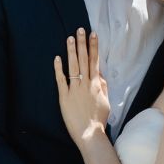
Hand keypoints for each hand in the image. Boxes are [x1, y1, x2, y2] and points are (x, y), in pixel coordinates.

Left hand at [53, 29, 110, 144]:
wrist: (89, 133)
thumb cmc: (99, 119)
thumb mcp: (106, 101)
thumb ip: (103, 87)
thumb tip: (100, 75)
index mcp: (97, 84)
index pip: (95, 61)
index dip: (94, 47)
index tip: (93, 34)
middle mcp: (86, 84)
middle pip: (84, 60)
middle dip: (82, 43)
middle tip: (80, 29)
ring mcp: (74, 89)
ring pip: (73, 66)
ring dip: (71, 51)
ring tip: (69, 38)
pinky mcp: (63, 97)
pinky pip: (61, 80)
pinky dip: (58, 69)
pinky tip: (57, 58)